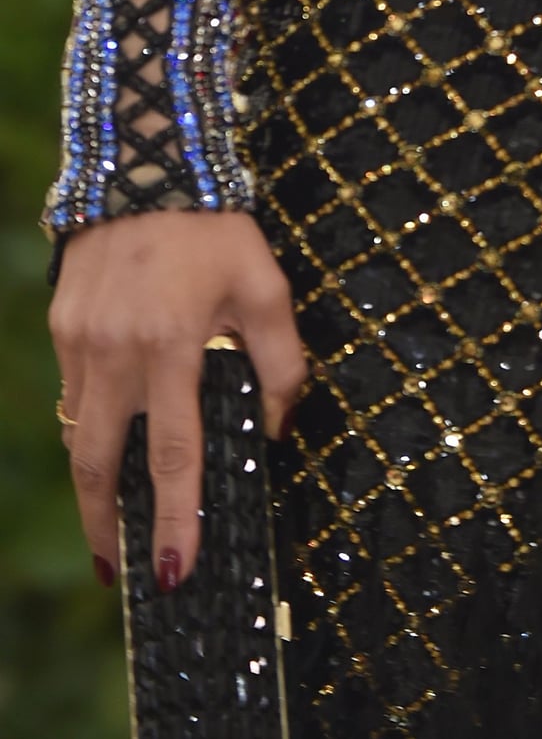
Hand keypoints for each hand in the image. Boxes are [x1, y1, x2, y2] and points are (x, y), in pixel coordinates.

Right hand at [51, 210, 305, 589]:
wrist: (149, 165)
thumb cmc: (216, 228)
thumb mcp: (267, 283)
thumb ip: (281, 359)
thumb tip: (277, 428)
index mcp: (172, 344)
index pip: (173, 454)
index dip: (175, 517)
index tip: (175, 568)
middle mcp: (116, 351)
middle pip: (102, 465)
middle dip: (112, 528)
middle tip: (127, 573)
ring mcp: (80, 341)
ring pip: (81, 436)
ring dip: (96, 486)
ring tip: (115, 525)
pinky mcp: (62, 327)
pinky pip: (74, 396)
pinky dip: (90, 429)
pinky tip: (110, 445)